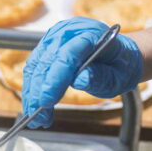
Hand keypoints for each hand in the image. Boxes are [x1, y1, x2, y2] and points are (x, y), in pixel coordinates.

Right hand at [22, 17, 142, 127]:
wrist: (117, 56)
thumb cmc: (119, 66)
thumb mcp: (119, 76)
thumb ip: (101, 77)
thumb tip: (81, 80)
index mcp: (90, 34)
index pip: (67, 56)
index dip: (54, 79)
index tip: (46, 102)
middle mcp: (68, 32)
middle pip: (46, 62)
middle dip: (39, 93)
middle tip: (39, 119)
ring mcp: (54, 38)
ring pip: (35, 66)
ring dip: (32, 94)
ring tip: (36, 118)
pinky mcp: (46, 47)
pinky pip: (33, 68)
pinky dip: (31, 88)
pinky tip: (34, 105)